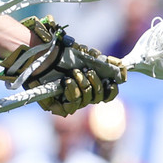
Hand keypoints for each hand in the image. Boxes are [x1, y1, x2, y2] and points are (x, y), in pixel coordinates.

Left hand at [0, 16, 125, 115]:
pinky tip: (68, 83)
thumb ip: (105, 62)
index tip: (113, 82)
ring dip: (83, 85)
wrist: (39, 55)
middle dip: (96, 84)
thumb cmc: (61, 55)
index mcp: (91, 84)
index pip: (108, 94)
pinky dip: (72, 93)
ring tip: (74, 73)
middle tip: (87, 72)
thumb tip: (123, 68)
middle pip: (99, 98)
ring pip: (86, 101)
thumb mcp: (86, 56)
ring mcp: (69, 101)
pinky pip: (71, 107)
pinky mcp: (57, 106)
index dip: (112, 90)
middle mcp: (82, 94)